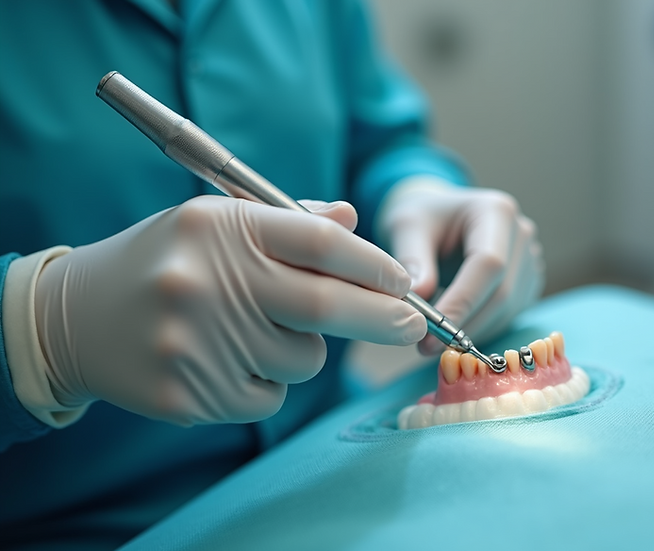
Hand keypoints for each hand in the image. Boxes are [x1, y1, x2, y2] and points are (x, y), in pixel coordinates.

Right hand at [34, 196, 425, 424]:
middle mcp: (207, 281)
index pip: (320, 243)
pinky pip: (269, 397)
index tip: (403, 282)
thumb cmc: (167, 262)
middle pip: (327, 305)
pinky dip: (266, 385)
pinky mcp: (186, 394)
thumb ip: (288, 223)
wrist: (75, 316)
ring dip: (304, 351)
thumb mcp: (216, 224)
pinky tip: (226, 362)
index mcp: (219, 227)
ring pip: (303, 360)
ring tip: (255, 332)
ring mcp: (195, 342)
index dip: (374, 265)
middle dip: (383, 318)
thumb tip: (352, 220)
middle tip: (410, 324)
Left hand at [378, 177, 544, 354]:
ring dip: (471, 332)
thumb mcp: (406, 228)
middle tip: (425, 346)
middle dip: (465, 324)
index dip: (463, 301)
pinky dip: (479, 329)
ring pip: (507, 311)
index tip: (431, 330)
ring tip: (432, 340)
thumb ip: (412, 260)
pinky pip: (508, 316)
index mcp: (496, 211)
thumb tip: (418, 303)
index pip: (489, 265)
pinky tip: (452, 329)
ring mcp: (529, 260)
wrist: (437, 217)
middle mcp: (521, 234)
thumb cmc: (422, 219)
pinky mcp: (527, 283)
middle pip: (503, 292)